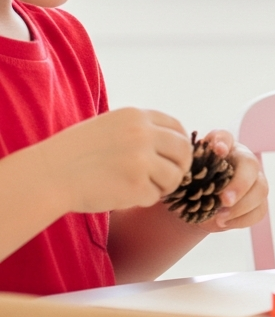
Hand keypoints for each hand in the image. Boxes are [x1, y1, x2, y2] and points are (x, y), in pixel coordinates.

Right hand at [35, 108, 192, 213]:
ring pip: (174, 177)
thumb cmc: (75, 154)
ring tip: (137, 187)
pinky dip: (141, 200)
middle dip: (179, 168)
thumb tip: (175, 145)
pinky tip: (120, 195)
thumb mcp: (109, 126)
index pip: (178, 129)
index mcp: (136, 116)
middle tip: (165, 179)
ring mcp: (141, 159)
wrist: (47, 175)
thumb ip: (140, 131)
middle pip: (184, 152)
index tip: (173, 159)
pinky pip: (154, 197)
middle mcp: (143, 134)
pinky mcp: (137, 185)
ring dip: (161, 187)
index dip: (179, 146)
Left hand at [191, 130, 268, 231]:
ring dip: (241, 206)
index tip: (218, 150)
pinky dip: (242, 219)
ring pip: (261, 189)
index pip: (225, 137)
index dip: (223, 141)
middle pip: (251, 165)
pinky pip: (259, 210)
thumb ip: (185, 170)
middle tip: (224, 200)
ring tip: (219, 217)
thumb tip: (180, 173)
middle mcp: (242, 160)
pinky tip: (223, 223)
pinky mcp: (258, 201)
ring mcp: (255, 180)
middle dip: (240, 184)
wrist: (195, 205)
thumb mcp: (182, 175)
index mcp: (222, 148)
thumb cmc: (188, 184)